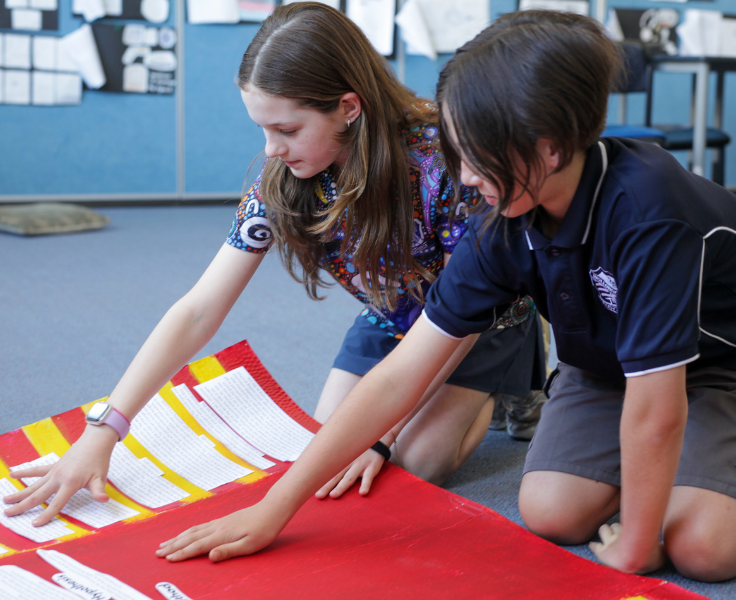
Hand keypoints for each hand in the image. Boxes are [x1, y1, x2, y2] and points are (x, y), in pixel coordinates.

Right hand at [3, 425, 117, 525]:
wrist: (95, 441)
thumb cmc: (99, 460)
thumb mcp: (100, 477)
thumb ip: (98, 491)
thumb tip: (104, 501)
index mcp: (70, 483)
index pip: (56, 503)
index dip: (46, 515)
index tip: (34, 524)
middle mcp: (58, 478)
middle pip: (37, 495)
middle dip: (22, 506)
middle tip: (7, 514)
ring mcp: (54, 471)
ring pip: (34, 485)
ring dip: (19, 493)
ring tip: (5, 500)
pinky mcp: (53, 466)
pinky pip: (37, 470)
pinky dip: (25, 472)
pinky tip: (13, 474)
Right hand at [156, 500, 287, 561]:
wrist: (272, 509)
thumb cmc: (263, 529)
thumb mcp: (249, 545)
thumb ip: (229, 551)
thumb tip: (210, 556)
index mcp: (221, 535)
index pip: (197, 546)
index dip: (181, 554)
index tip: (167, 559)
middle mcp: (217, 527)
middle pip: (190, 537)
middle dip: (173, 545)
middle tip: (158, 552)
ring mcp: (219, 522)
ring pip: (193, 530)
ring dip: (177, 537)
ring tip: (165, 543)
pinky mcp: (223, 520)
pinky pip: (200, 526)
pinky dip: (189, 531)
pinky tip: (187, 533)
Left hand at [314, 448, 385, 498]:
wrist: (377, 438)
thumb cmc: (358, 446)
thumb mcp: (346, 447)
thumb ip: (335, 454)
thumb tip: (317, 458)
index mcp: (341, 459)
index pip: (328, 470)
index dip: (319, 478)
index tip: (309, 487)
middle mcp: (348, 462)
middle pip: (335, 475)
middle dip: (326, 486)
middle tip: (318, 496)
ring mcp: (360, 464)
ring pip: (349, 477)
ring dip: (341, 486)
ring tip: (334, 495)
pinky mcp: (372, 466)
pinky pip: (369, 476)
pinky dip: (366, 484)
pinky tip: (362, 493)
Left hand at [589, 523, 665, 573]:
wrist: (637, 559)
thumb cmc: (650, 556)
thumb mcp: (661, 552)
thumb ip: (661, 549)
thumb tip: (666, 549)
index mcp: (632, 532)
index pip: (629, 524)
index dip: (629, 528)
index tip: (630, 530)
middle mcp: (620, 535)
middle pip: (615, 526)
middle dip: (616, 529)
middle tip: (619, 534)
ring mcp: (610, 542)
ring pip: (604, 530)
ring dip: (605, 533)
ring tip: (607, 536)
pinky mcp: (602, 552)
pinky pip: (595, 547)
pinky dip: (594, 546)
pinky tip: (593, 546)